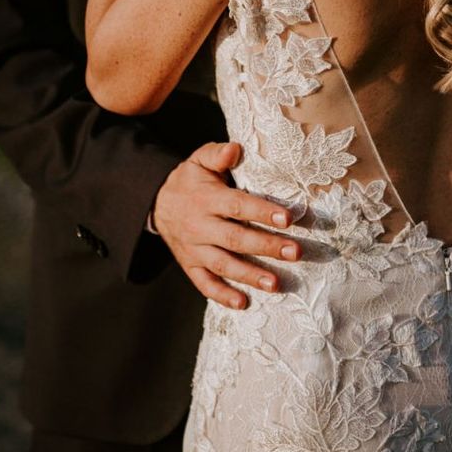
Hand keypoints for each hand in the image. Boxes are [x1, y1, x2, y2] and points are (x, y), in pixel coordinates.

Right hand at [153, 141, 300, 309]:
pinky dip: (222, 295)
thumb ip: (217, 154)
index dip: (262, 212)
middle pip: (236, 239)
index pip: (238, 206)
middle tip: (296, 252)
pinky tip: (243, 303)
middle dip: (266, 247)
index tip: (288, 218)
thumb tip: (235, 148)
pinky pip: (205, 283)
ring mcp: (194, 249)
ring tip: (276, 284)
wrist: (155, 203)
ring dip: (250, 275)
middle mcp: (200, 226)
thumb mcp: (199, 161)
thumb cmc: (189, 180)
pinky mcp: (190, 265)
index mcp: (207, 199)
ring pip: (224, 265)